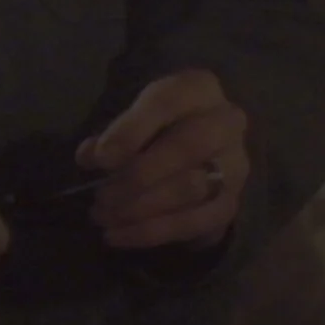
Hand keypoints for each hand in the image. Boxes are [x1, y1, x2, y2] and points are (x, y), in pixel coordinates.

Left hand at [77, 69, 248, 250]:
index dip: (131, 130)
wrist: (198, 150)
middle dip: (140, 173)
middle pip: (189, 146)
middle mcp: (227, 124)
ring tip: (102, 216)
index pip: (168, 102)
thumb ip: (113, 134)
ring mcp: (234, 166)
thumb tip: (91, 158)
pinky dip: (151, 232)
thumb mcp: (135, 117)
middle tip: (102, 194)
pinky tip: (117, 236)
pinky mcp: (230, 204)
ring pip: (190, 189)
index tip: (100, 158)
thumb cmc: (156, 126)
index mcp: (199, 88)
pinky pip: (193, 223)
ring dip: (140, 207)